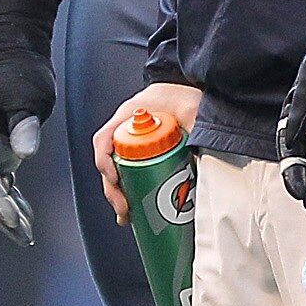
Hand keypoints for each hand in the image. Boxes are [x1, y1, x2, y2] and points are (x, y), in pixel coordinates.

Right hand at [0, 0, 61, 244]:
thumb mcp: (27, 97)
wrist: (15, 49)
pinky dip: (13, 198)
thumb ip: (24, 126)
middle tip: (23, 236)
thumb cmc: (21, 71)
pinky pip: (3, 180)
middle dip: (2, 215)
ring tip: (25, 233)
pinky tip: (25, 211)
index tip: (14, 222)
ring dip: (7, 211)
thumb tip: (24, 154)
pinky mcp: (3, 145)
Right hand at [93, 82, 200, 222]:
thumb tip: (201, 158)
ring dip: (119, 193)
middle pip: (108, 162)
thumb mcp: (192, 109)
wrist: (194, 90)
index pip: (104, 140)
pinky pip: (129, 171)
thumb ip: (197, 127)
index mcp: (128, 117)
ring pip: (117, 170)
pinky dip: (129, 189)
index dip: (105, 161)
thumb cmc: (186, 94)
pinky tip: (135, 206)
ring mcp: (132, 142)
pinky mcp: (143, 152)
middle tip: (125, 208)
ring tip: (128, 215)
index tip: (115, 178)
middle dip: (113, 188)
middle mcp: (125, 131)